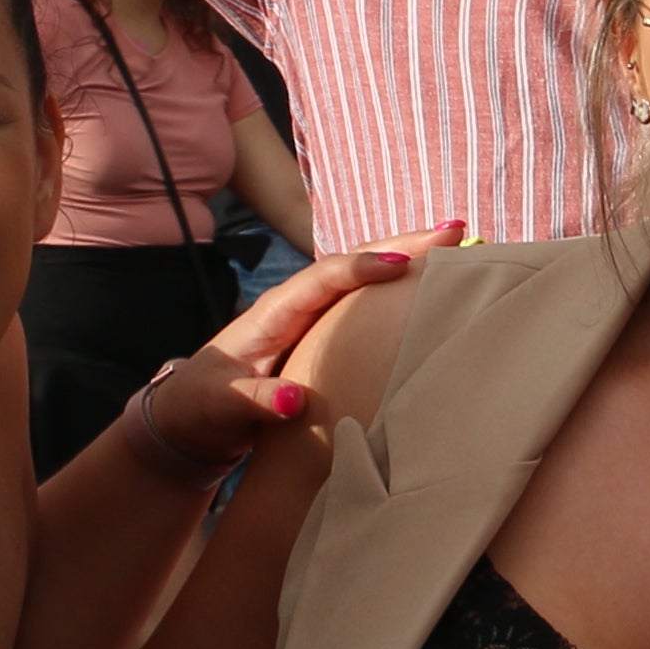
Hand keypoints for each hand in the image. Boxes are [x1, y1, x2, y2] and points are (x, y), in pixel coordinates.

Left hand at [117, 229, 455, 471]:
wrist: (190, 419)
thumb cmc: (200, 410)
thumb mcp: (217, 408)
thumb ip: (250, 402)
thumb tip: (292, 402)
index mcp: (271, 314)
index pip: (322, 279)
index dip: (362, 269)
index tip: (404, 263)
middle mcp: (296, 306)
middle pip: (354, 263)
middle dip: (403, 244)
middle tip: (456, 229)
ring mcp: (312, 319)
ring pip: (366, 278)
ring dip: (410, 258)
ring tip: (459, 243)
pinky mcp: (325, 337)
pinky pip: (369, 304)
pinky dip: (401, 289)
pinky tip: (435, 285)